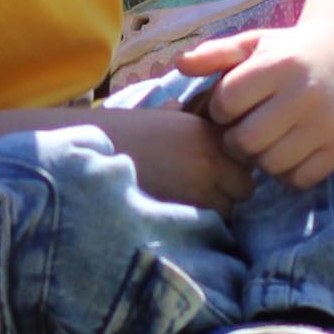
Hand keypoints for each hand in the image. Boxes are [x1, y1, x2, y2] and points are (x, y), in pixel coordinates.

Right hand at [106, 100, 256, 212]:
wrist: (88, 158)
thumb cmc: (118, 135)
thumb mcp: (153, 117)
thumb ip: (176, 114)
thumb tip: (179, 106)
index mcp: (204, 133)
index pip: (245, 158)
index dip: (231, 166)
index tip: (215, 169)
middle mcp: (209, 160)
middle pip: (243, 187)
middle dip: (229, 191)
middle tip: (203, 190)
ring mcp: (199, 191)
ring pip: (227, 211)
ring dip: (214, 209)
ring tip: (187, 203)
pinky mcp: (183, 217)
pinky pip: (206, 227)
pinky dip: (197, 225)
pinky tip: (177, 215)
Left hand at [178, 23, 333, 189]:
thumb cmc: (291, 52)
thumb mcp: (255, 43)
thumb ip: (215, 53)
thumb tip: (179, 65)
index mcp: (280, 64)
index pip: (228, 101)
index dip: (220, 107)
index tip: (231, 104)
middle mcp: (307, 94)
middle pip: (246, 140)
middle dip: (236, 140)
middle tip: (243, 131)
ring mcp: (328, 123)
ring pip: (272, 165)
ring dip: (261, 158)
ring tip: (266, 140)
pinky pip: (300, 179)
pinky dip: (288, 172)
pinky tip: (289, 150)